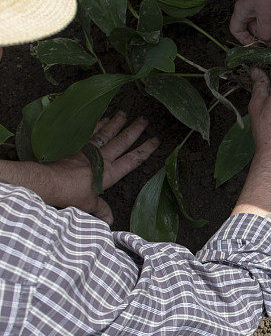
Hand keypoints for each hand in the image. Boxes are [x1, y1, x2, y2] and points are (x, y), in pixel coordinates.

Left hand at [44, 111, 158, 224]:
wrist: (49, 182)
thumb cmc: (71, 194)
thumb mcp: (89, 204)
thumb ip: (101, 209)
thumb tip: (110, 221)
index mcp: (110, 173)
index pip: (132, 159)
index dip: (145, 149)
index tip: (155, 140)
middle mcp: (102, 159)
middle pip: (121, 141)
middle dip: (134, 130)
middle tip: (144, 120)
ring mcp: (89, 152)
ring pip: (106, 134)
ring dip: (116, 123)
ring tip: (124, 113)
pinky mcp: (77, 148)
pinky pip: (90, 134)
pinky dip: (97, 125)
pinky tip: (103, 119)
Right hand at [230, 0, 270, 44]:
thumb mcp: (265, 15)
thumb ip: (266, 33)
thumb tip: (269, 45)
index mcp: (243, 12)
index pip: (237, 30)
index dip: (245, 40)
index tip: (257, 48)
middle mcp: (253, 10)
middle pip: (258, 30)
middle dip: (269, 39)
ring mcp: (265, 6)